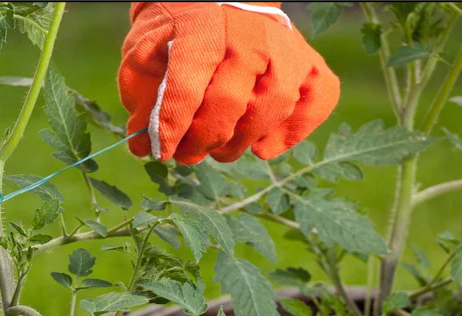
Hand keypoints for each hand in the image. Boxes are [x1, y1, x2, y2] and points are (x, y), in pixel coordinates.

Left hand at [119, 1, 339, 164]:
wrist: (216, 1)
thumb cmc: (176, 36)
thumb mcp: (144, 56)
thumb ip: (141, 100)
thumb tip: (143, 146)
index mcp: (201, 30)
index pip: (186, 86)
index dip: (170, 127)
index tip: (160, 151)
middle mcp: (249, 35)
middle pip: (229, 103)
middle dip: (203, 140)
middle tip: (188, 153)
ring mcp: (285, 47)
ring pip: (275, 105)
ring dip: (243, 140)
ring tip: (221, 149)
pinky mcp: (309, 61)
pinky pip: (320, 97)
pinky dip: (296, 129)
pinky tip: (263, 147)